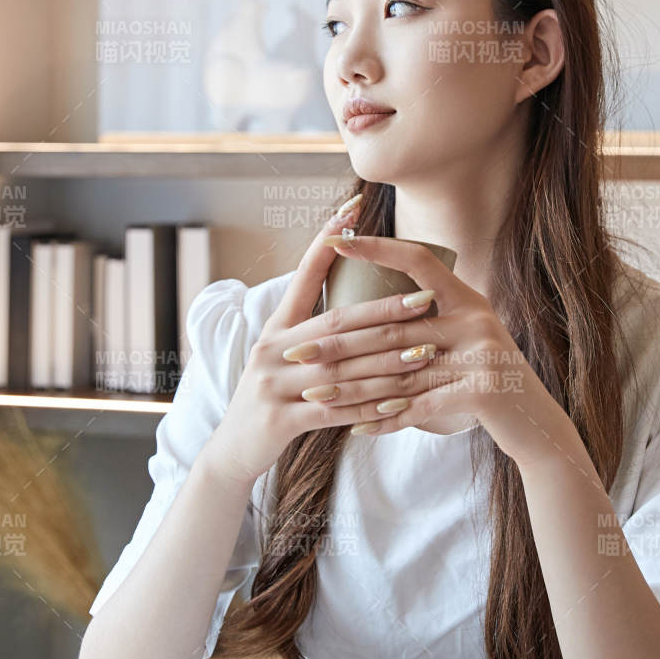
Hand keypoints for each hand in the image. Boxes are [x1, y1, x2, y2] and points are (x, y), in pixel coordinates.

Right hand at [199, 197, 439, 493]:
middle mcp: (271, 349)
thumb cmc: (271, 399)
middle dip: (385, 311)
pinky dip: (371, 405)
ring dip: (388, 360)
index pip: (304, 275)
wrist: (233, 450)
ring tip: (426, 350)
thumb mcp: (283, 357)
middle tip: (426, 298)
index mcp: (275, 328)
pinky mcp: (279, 419)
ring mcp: (272, 384)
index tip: (353, 208)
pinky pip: (336, 410)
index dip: (327, 240)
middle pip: (337, 324)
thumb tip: (355, 300)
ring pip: (343, 368)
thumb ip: (312, 331)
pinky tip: (402, 401)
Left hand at [306, 234, 548, 447]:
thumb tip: (372, 311)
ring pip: (400, 371)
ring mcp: (483, 353)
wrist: (537, 425)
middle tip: (296, 352)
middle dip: (339, 342)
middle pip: (392, 327)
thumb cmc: (488, 382)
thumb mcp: (465, 342)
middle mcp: (476, 318)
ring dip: (352, 387)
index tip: (335, 239)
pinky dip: (387, 418)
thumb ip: (429, 323)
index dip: (377, 248)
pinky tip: (357, 427)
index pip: (418, 259)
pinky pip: (423, 406)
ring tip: (315, 394)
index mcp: (467, 298)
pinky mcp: (486, 390)